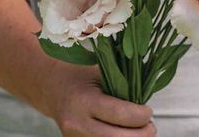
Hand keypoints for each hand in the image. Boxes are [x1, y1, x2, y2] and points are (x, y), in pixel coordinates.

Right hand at [0, 0, 154, 135]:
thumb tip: (149, 82)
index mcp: (84, 99)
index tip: (149, 110)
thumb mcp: (98, 68)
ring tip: (140, 129)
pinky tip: (125, 131)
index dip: (140, 116)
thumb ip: (120, 77)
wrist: (47, 85)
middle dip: (139, 135)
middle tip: (151, 126)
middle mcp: (77, 123)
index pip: (119, 114)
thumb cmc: (77, 70)